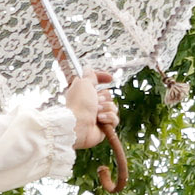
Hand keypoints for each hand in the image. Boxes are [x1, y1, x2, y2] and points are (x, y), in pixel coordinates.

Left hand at [64, 67, 123, 187]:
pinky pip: (115, 119)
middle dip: (104, 97)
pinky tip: (100, 120)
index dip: (102, 78)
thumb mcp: (83, 84)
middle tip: (96, 102)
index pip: (96, 82)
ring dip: (106, 108)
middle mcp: (90, 104)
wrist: (79, 126)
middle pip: (107, 95)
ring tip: (97, 113)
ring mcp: (98, 116)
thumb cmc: (79, 104)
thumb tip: (88, 68)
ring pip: (113, 107)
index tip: (110, 78)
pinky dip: (108, 118)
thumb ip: (88, 76)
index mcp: (84, 93)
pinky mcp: (104, 127)